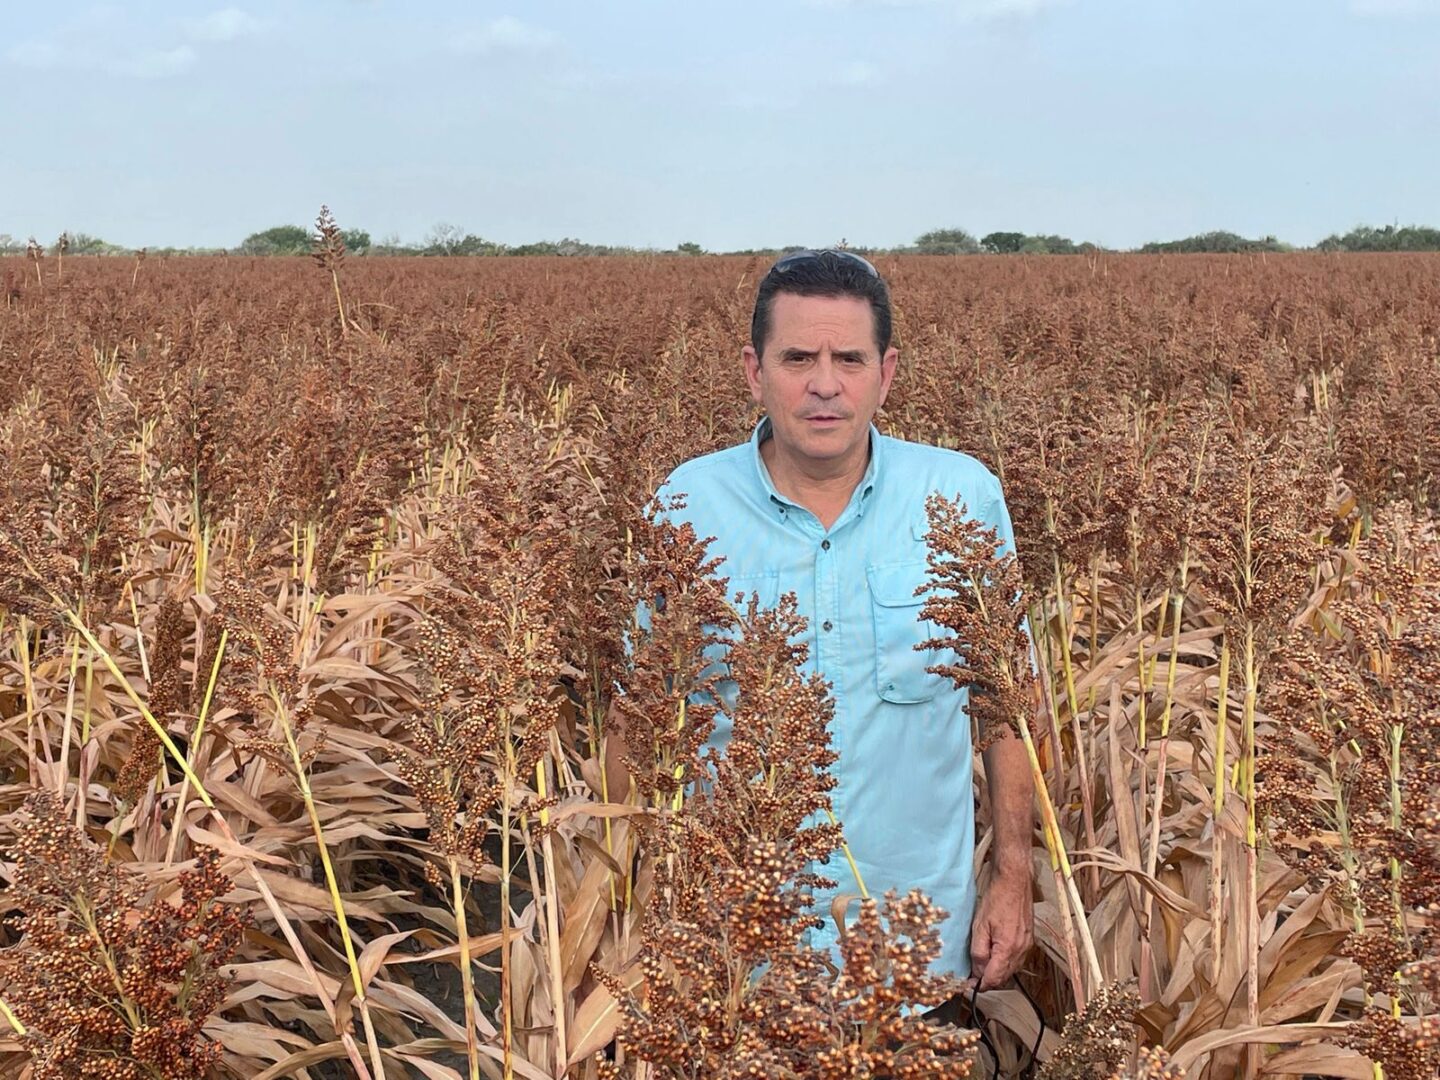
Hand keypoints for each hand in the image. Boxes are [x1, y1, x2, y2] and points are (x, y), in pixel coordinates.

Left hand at [967, 870, 1033, 990]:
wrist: (1015, 880)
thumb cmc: (997, 898)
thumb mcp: (980, 926)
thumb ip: (979, 952)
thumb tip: (978, 972)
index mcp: (1008, 949)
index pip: (994, 978)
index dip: (979, 986)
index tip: (968, 987)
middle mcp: (1021, 950)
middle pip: (1004, 977)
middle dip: (988, 981)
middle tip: (972, 979)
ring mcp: (1027, 945)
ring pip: (1011, 969)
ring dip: (997, 973)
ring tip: (981, 969)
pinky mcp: (1029, 939)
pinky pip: (1017, 959)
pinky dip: (1005, 963)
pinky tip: (995, 958)